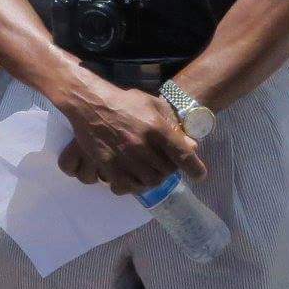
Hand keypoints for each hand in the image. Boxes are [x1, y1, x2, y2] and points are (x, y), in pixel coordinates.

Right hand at [59, 86, 205, 194]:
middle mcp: (142, 144)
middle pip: (166, 171)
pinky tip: (131, 179)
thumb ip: (172, 124)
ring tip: (147, 172)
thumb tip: (192, 146)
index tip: (198, 175)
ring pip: (148, 181)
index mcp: (157, 127)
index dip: (195, 169)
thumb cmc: (124, 102)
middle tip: (162, 166)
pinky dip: (132, 186)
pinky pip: (125, 186)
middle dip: (168, 171)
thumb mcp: (153, 105)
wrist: (89, 103)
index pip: (183, 155)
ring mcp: (124, 156)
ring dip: (151, 179)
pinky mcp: (107, 164)